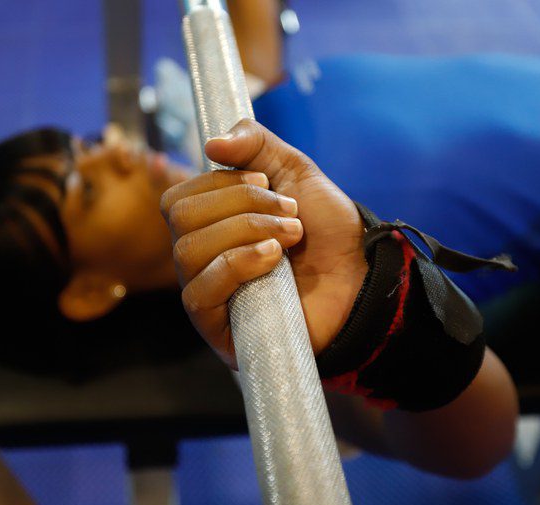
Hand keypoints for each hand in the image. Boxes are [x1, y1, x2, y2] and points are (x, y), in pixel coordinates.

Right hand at [160, 119, 366, 367]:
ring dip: (246, 230)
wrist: (361, 276)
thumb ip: (255, 144)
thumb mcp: (294, 171)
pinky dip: (237, 263)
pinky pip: (199, 292)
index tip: (267, 181)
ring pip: (187, 250)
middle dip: (240, 204)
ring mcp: (207, 294)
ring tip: (290, 236)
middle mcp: (200, 260)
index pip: (179, 198)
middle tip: (288, 213)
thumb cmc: (327, 232)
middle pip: (180, 218)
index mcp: (209, 226)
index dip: (221, 182)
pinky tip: (273, 258)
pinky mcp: (217, 327)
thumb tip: (211, 143)